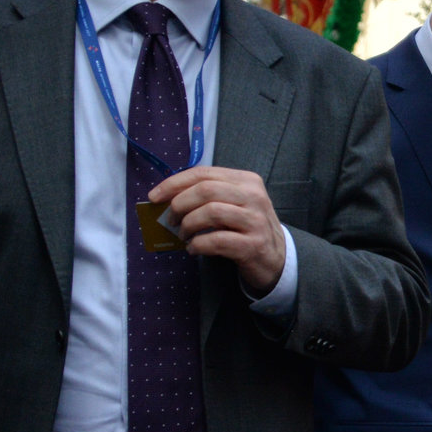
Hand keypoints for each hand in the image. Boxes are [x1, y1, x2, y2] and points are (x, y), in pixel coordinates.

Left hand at [150, 165, 287, 293]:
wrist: (276, 258)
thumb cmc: (247, 228)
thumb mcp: (235, 204)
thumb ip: (209, 196)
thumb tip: (167, 198)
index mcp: (246, 181)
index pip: (203, 173)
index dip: (174, 183)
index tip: (155, 196)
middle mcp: (254, 197)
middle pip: (205, 190)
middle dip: (179, 204)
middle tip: (171, 220)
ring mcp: (255, 221)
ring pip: (211, 212)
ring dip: (188, 225)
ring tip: (184, 235)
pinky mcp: (253, 245)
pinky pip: (216, 240)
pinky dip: (198, 245)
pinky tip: (194, 249)